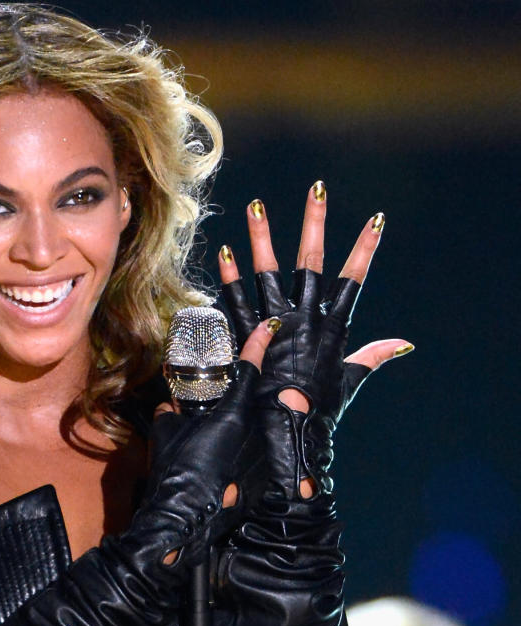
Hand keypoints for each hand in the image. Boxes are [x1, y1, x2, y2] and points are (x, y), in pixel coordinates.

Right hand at [146, 316, 277, 552]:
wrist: (181, 522)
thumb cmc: (172, 473)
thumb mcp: (165, 434)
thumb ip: (169, 413)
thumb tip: (168, 405)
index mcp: (234, 415)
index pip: (250, 370)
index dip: (259, 345)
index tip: (272, 327)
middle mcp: (255, 433)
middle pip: (251, 406)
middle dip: (237, 407)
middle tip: (221, 414)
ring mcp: (261, 459)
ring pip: (253, 436)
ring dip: (237, 438)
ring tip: (216, 451)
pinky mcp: (260, 482)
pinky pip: (252, 461)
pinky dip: (239, 462)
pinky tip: (222, 473)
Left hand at [218, 182, 412, 497]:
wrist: (284, 438)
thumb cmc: (318, 413)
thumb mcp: (348, 383)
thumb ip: (372, 357)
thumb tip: (403, 344)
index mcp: (330, 328)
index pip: (353, 281)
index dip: (364, 250)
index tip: (377, 219)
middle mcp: (302, 320)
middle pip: (310, 263)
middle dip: (315, 224)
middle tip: (317, 187)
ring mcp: (272, 326)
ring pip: (266, 273)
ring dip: (261, 238)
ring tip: (255, 205)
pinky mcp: (245, 339)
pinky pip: (233, 303)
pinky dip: (227, 278)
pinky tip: (222, 250)